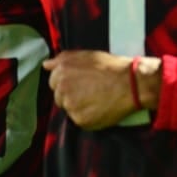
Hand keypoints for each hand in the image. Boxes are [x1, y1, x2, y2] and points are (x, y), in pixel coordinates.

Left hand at [43, 50, 160, 129]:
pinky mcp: (80, 120)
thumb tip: (46, 65)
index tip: (81, 84)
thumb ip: (62, 59)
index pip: (54, 83)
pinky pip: (79, 120)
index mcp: (62, 71)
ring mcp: (70, 105)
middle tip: (90, 92)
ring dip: (79, 107)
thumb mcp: (86, 55)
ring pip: (69, 109)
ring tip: (97, 100)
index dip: (69, 84)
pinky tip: (100, 109)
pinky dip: (88, 117)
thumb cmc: (111, 67)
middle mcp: (62, 88)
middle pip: (59, 98)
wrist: (130, 83)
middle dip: (72, 96)